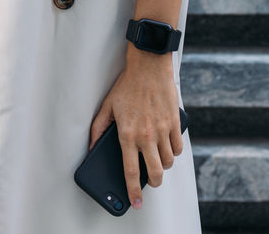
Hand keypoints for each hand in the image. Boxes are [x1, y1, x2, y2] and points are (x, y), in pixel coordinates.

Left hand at [87, 48, 181, 209]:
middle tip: (150, 181)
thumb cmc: (127, 85)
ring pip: (168, 161)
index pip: (130, 171)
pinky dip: (174, 152)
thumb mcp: (107, 106)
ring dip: (163, 166)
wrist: (148, 66)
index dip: (133, 191)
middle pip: (155, 172)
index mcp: (127, 134)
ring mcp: (162, 130)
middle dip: (153, 183)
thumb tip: (91, 147)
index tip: (135, 202)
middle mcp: (146, 135)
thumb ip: (98, 129)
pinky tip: (167, 147)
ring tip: (157, 161)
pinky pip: (178, 147)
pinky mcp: (175, 122)